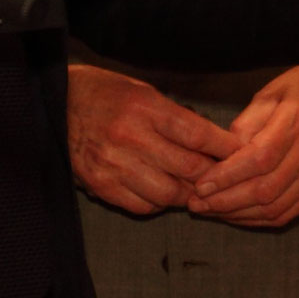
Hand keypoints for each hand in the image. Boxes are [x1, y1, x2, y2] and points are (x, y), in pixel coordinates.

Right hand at [66, 62, 241, 213]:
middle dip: (213, 175)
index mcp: (145, 108)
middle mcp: (130, 138)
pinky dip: (160, 203)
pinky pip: (142, 206)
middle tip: (225, 176)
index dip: (225, 148)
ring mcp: (113, 165)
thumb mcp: (145, 92)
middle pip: (188, 168)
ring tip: (195, 186)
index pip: (198, 135)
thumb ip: (177, 118)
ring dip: (188, 193)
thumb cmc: (108, 94)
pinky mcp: (100, 185)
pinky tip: (163, 191)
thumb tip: (215, 144)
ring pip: (168, 193)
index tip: (242, 153)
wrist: (56, 106)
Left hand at [189, 64, 298, 227]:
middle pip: (265, 189)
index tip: (200, 185)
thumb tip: (225, 149)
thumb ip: (250, 119)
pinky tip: (238, 216)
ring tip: (211, 212)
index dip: (228, 176)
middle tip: (196, 204)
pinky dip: (259, 220)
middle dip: (225, 202)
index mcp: (296, 122)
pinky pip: (288, 212)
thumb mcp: (276, 89)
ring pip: (275, 207)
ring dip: (239, 215)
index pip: (259, 158)